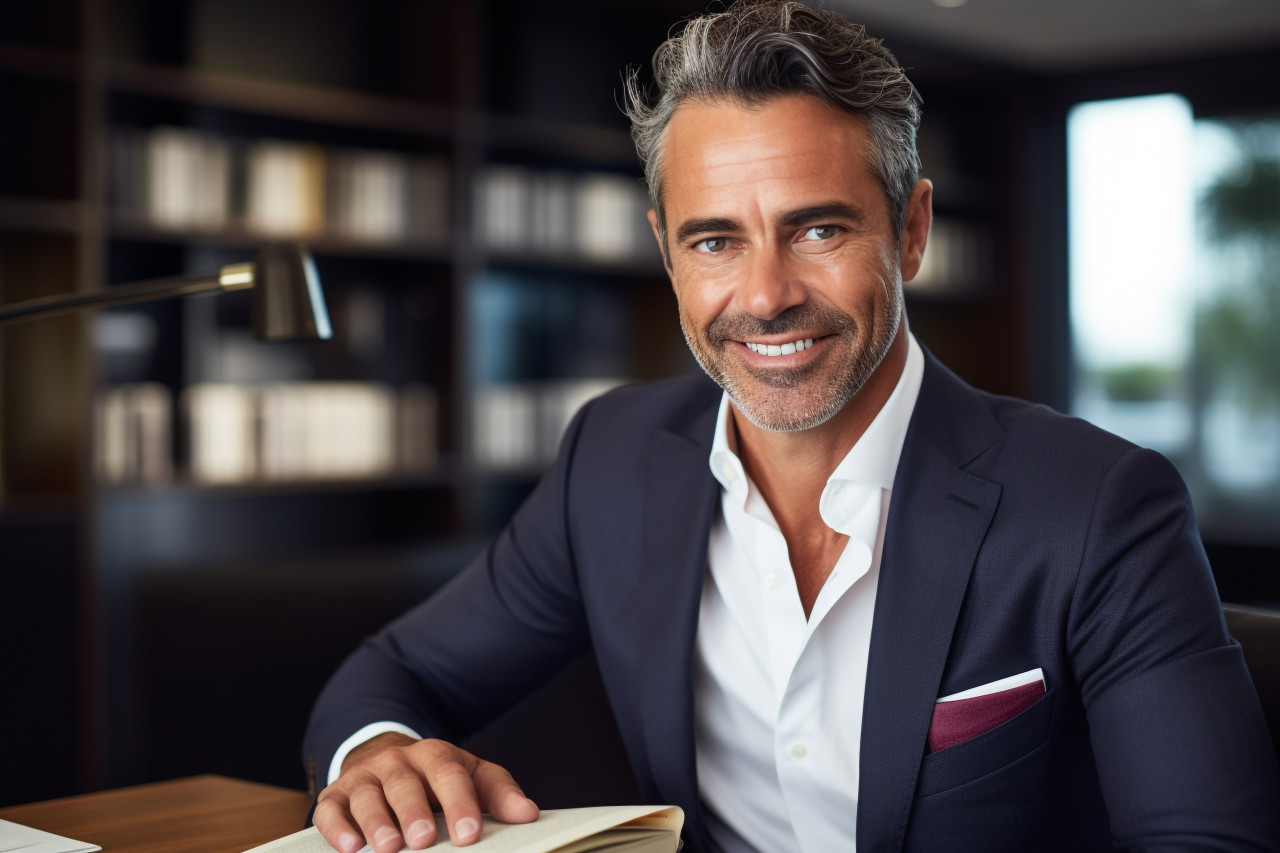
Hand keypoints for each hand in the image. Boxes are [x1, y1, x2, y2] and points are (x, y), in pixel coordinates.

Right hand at [313, 732, 539, 851]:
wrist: (387, 759)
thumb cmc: (437, 778)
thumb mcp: (472, 776)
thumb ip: (499, 794)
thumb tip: (529, 813)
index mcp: (436, 755)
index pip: (449, 774)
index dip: (460, 804)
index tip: (470, 834)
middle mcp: (397, 761)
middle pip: (405, 783)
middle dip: (414, 812)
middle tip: (424, 840)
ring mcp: (364, 776)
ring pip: (367, 794)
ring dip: (376, 822)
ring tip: (388, 848)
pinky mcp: (336, 795)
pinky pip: (331, 809)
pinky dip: (337, 828)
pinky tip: (349, 847)